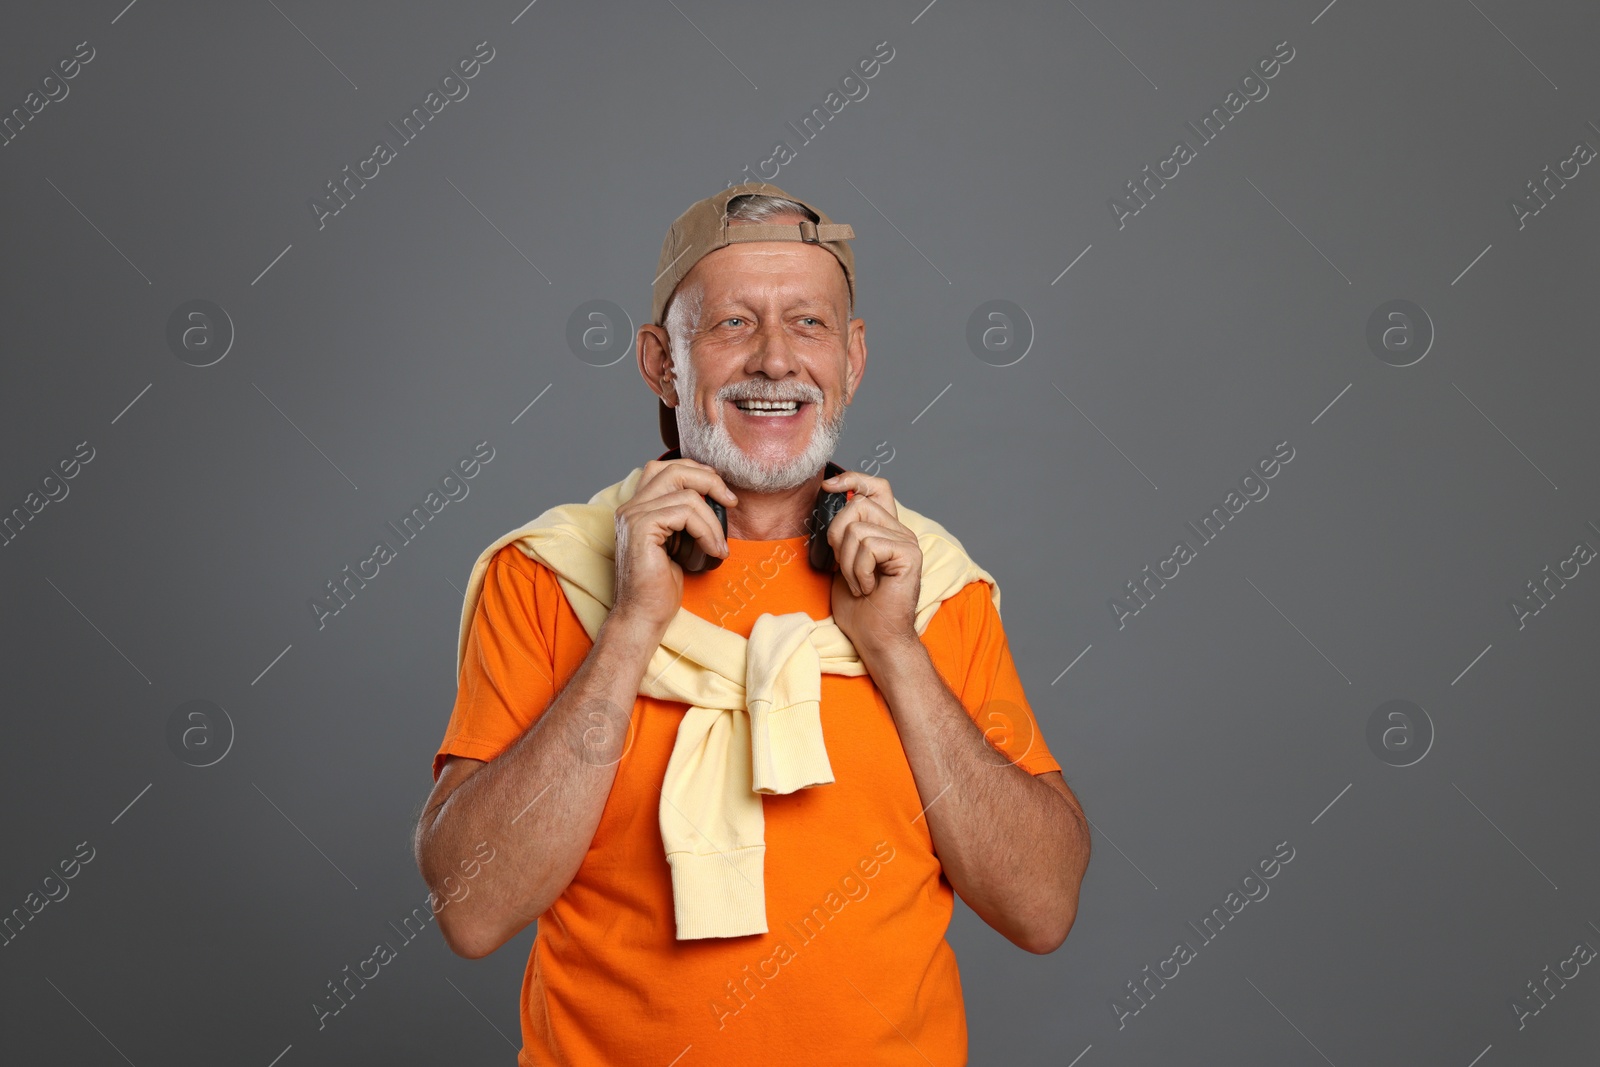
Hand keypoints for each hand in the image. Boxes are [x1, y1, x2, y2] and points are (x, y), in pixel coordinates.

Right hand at [611, 459, 736, 636]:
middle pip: (674, 469)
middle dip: (709, 481)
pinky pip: (685, 513)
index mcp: (637, 507)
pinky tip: (713, 551)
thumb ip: (684, 518)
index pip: (665, 468)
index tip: (721, 493)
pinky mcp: (641, 527)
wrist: (643, 616)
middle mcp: (630, 507)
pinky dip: (707, 530)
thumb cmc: (660, 587)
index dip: (697, 473)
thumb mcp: (678, 544)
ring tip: (720, 546)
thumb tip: (715, 498)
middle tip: (731, 502)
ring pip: (686, 494)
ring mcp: (633, 515)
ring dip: (713, 520)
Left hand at [822, 470, 921, 661]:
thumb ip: (842, 534)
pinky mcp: (909, 554)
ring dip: (847, 562)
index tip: (829, 486)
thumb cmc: (859, 607)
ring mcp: (907, 541)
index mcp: (885, 530)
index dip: (853, 479)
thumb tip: (830, 504)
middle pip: (857, 505)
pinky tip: (869, 587)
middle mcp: (899, 531)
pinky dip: (859, 571)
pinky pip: (868, 547)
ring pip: (858, 529)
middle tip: (844, 568)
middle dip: (837, 536)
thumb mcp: (841, 562)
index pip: (876, 487)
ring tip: (859, 583)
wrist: (876, 637)